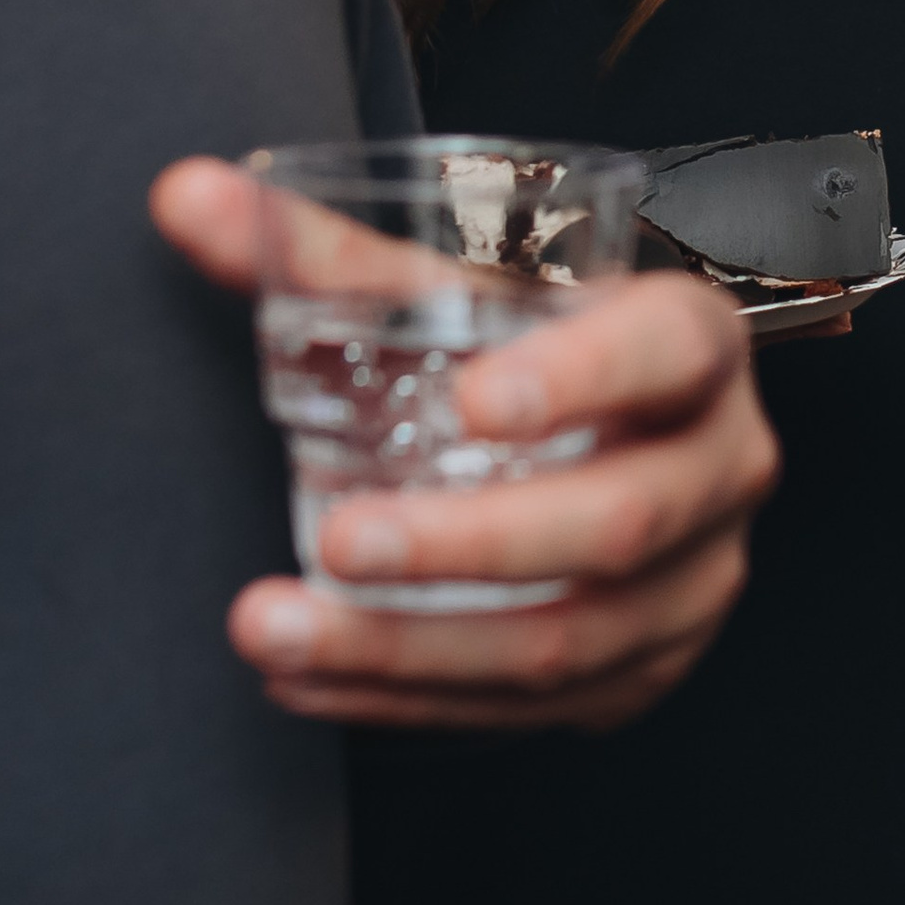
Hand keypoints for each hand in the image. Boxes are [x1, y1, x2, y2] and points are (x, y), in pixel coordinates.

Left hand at [151, 158, 780, 731]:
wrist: (610, 432)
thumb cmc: (534, 347)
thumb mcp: (459, 288)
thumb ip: (327, 253)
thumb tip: (185, 196)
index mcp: (691, 345)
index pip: (665, 352)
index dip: (580, 378)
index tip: (472, 400)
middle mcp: (719, 464)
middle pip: (615, 521)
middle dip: (464, 545)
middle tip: (339, 538)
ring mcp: (695, 580)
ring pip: (573, 641)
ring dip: (412, 649)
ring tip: (281, 629)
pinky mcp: (648, 669)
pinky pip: (537, 709)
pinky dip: (413, 700)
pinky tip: (314, 678)